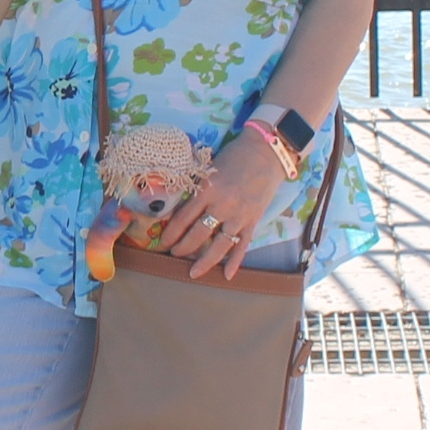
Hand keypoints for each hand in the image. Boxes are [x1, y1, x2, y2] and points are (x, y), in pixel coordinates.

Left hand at [156, 132, 282, 278]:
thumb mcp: (208, 170)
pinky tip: (227, 275)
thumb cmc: (233, 157)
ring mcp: (239, 215)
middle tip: (173, 255)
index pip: (183, 218)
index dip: (171, 233)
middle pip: (198, 234)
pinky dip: (235, 261)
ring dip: (205, 261)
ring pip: (219, 245)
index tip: (162, 242)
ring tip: (192, 272)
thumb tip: (178, 208)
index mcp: (206, 191)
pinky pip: (242, 245)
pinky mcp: (254, 220)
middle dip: (183, 248)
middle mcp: (222, 205)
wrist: (267, 153)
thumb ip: (196, 189)